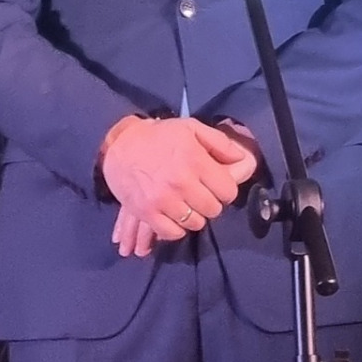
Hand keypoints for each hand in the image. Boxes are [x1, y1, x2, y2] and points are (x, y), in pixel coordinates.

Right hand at [100, 116, 260, 255]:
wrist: (118, 144)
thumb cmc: (159, 136)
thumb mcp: (191, 128)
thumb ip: (220, 143)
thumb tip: (243, 159)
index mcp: (195, 161)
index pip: (228, 191)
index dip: (225, 190)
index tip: (217, 186)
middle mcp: (181, 182)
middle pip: (213, 209)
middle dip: (211, 203)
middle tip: (201, 195)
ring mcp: (163, 200)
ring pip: (195, 223)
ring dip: (195, 216)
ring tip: (188, 205)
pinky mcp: (146, 212)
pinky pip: (172, 233)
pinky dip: (176, 228)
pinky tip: (175, 217)